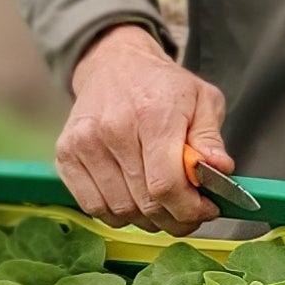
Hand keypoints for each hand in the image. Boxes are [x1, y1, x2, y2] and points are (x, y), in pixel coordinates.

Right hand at [53, 24, 230, 230]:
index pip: (166, 184)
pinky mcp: (65, 155)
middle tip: (189, 213)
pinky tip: (134, 199)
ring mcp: (84, 144)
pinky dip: (117, 214)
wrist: (114, 65)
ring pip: (120, 211)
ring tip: (162, 204)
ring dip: (146, 219)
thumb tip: (219, 170)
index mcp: (152, 115)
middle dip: (174, 218)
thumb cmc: (163, 86)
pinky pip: (93, 207)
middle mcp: (113, 129)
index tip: (205, 209)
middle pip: (144, 203)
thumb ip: (212, 140)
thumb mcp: (203, 100)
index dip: (189, 209)